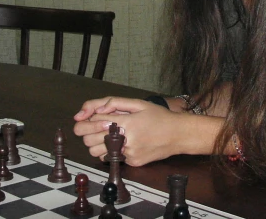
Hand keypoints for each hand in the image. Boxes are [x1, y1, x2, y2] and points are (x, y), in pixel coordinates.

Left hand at [73, 97, 204, 165]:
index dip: (86, 120)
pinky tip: (124, 143)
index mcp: (127, 121)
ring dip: (98, 144)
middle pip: (90, 140)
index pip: (94, 122)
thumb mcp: (139, 103)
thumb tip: (96, 109)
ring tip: (108, 135)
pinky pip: (113, 158)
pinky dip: (113, 151)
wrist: (179, 135)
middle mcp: (126, 139)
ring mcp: (129, 153)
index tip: (86, 118)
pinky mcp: (132, 162)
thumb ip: (115, 103)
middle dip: (88, 132)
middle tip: (95, 127)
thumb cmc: (159, 116)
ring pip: (98, 152)